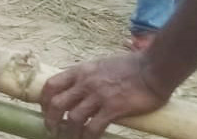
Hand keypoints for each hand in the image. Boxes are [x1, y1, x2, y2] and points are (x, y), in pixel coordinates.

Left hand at [40, 54, 170, 138]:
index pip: (51, 84)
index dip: (43, 100)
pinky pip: (93, 128)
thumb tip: (77, 87)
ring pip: (72, 118)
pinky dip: (87, 137)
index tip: (45, 111)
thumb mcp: (100, 64)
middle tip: (52, 130)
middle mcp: (85, 82)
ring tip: (68, 138)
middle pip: (56, 103)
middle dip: (50, 119)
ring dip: (67, 132)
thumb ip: (87, 76)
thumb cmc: (131, 66)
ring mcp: (98, 96)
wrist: (153, 68)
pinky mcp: (113, 108)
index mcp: (80, 71)